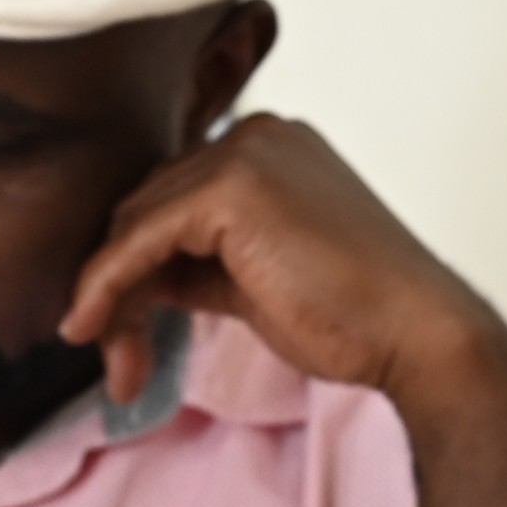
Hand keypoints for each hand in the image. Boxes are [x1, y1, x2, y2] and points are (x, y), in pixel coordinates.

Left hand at [55, 114, 506, 417]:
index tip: (124, 334)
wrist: (416, 334)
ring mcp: (244, 155)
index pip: (175, 197)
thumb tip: (138, 281)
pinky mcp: (229, 189)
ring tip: (117, 370)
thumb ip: (203, 264)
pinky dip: (107, 286)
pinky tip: (91, 329)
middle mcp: (256, 136)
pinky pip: (139, 239)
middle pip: (148, 206)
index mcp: (271, 149)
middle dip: (121, 288)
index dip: (141, 267)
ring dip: (111, 299)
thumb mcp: (261, 281)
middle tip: (119, 364)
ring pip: (136, 223)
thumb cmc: (356, 320)